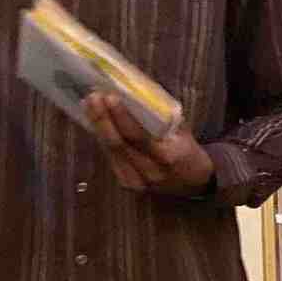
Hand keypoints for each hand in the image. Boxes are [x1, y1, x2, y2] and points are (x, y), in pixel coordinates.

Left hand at [83, 92, 214, 197]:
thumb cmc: (188, 153)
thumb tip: (137, 94)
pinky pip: (110, 157)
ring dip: (97, 126)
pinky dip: (101, 138)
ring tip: (89, 104)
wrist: (193, 185)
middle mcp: (150, 171)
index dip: (121, 117)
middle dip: (103, 118)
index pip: (138, 136)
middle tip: (93, 97)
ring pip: (111, 150)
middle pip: (119, 144)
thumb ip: (162, 118)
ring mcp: (137, 181)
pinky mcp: (127, 184)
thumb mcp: (184, 133)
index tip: (109, 97)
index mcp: (168, 157)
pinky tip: (94, 121)